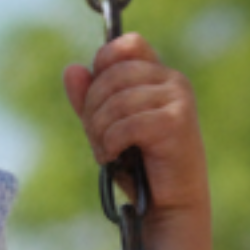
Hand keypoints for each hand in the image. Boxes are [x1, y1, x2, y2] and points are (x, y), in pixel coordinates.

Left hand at [62, 33, 213, 249]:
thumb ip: (88, 98)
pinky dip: (110, 144)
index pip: (124, 45)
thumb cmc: (138, 165)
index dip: (102, 66)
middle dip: (92, 110)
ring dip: (99, 132)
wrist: (167, 204)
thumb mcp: (105, 127)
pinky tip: (115, 158)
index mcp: (157, 74)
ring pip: (115, 101)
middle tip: (97, 137)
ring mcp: (177, 98)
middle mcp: (172, 79)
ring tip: (107, 152)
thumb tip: (72, 69)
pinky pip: (124, 124)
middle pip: (111, 75)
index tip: (97, 99)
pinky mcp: (176, 121)